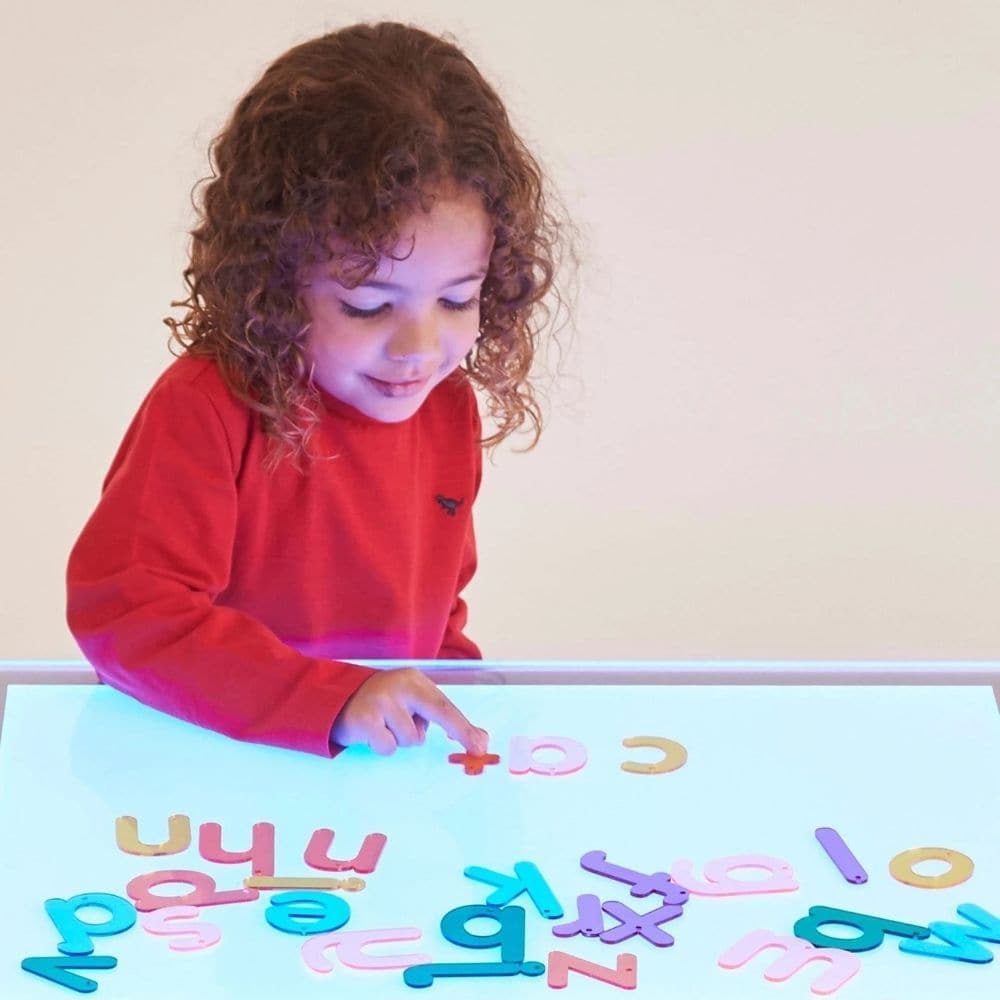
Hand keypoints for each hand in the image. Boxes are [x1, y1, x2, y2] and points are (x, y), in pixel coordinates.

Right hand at [330, 667, 488, 755]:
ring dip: (400, 740)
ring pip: (411, 739)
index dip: (465, 726)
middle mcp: (400, 686)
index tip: (482, 744)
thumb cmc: (380, 705)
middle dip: (461, 731)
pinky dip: (382, 746)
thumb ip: (437, 716)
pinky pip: (388, 747)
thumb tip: (478, 739)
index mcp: (414, 680)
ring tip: (384, 728)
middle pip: (439, 712)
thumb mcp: (407, 701)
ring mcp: (382, 701)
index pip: (445, 705)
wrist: (334, 700)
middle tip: (477, 747)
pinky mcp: (365, 719)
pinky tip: (371, 734)